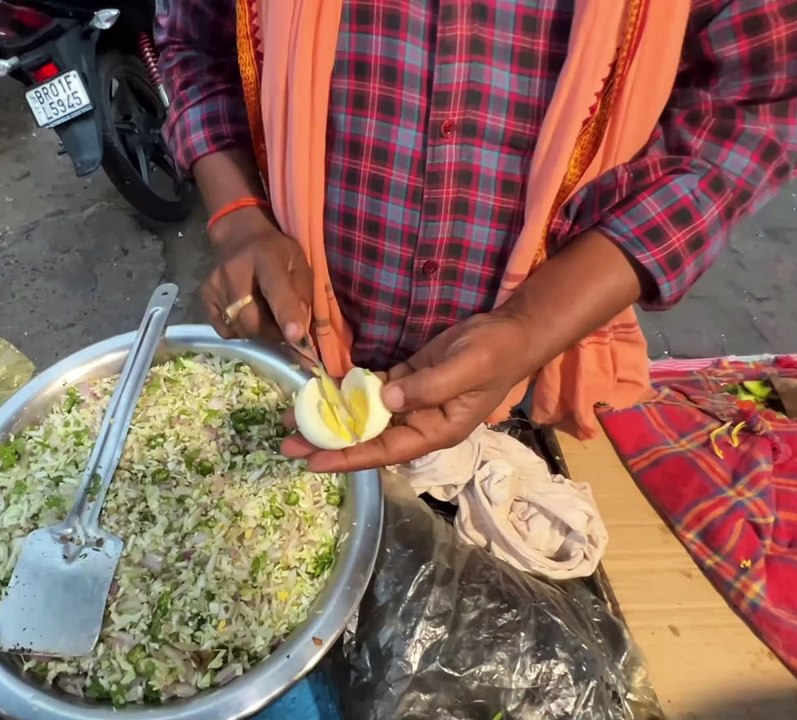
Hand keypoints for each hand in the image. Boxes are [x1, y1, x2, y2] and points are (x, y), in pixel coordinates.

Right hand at [199, 210, 313, 344]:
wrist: (241, 236)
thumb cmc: (277, 253)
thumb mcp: (299, 264)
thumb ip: (302, 297)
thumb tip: (299, 333)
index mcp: (267, 257)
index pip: (276, 291)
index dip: (286, 316)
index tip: (296, 337)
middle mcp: (235, 270)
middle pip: (252, 320)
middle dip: (272, 333)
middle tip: (283, 330)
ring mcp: (216, 283)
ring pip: (239, 328)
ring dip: (258, 333)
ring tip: (266, 318)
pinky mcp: (205, 295)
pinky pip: (224, 329)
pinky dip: (240, 331)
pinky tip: (248, 316)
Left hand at [281, 310, 538, 471]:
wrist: (510, 331)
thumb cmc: (494, 355)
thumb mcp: (465, 370)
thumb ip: (427, 387)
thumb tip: (386, 400)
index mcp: (435, 431)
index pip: (384, 451)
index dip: (348, 457)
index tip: (314, 461)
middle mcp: (419, 423)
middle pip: (367, 438)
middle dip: (328, 441)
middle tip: (286, 443)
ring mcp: (411, 402)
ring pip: (364, 416)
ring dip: (331, 416)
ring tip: (292, 417)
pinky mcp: (407, 379)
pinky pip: (371, 390)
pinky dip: (347, 390)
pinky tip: (321, 389)